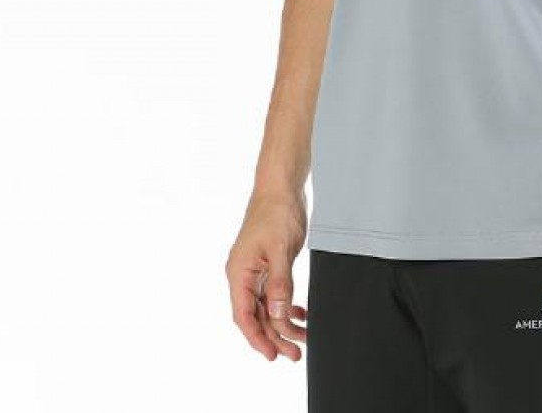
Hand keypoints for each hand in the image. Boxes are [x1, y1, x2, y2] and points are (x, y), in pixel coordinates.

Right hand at [226, 188, 309, 361]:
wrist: (281, 186)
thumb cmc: (277, 211)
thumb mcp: (280, 249)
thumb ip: (279, 284)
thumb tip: (278, 316)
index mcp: (239, 272)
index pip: (244, 316)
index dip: (258, 338)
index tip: (274, 355)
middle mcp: (243, 274)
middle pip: (257, 315)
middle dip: (275, 336)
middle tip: (295, 353)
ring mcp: (255, 270)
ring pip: (267, 307)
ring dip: (283, 323)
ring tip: (303, 337)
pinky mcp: (267, 264)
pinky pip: (274, 294)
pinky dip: (286, 306)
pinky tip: (300, 314)